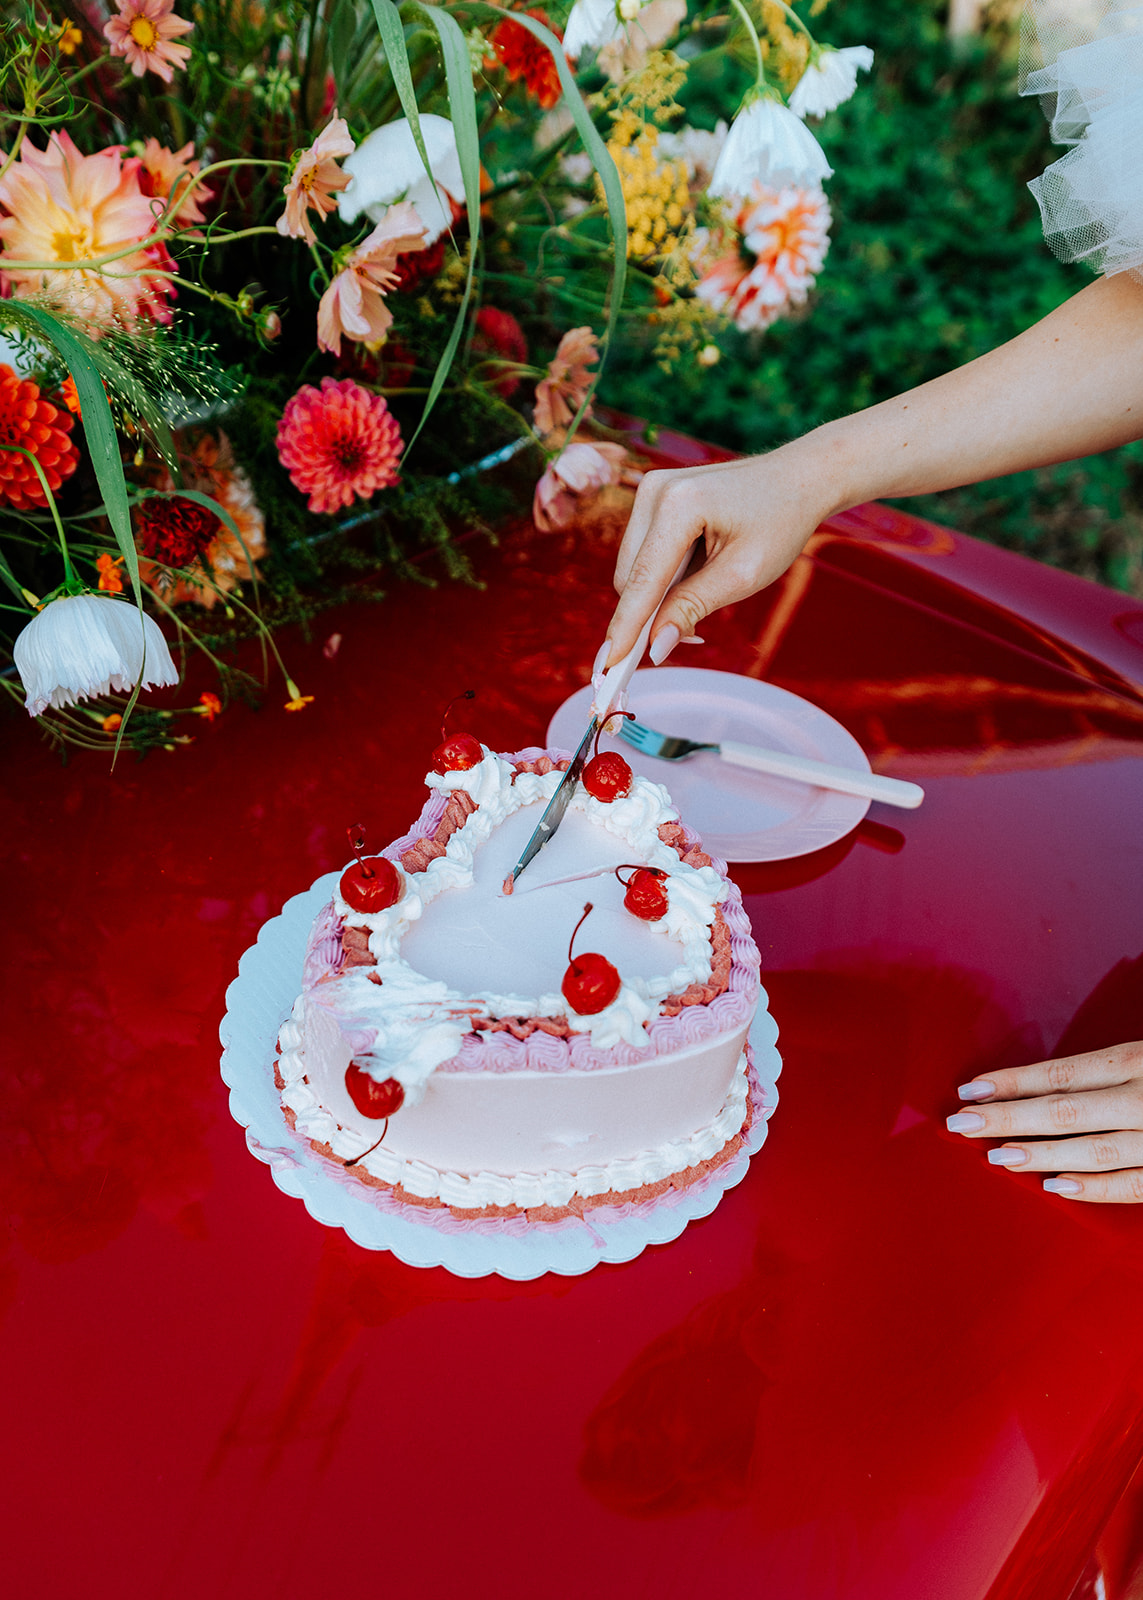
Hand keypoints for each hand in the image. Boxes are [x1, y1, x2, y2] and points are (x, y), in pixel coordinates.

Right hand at [603, 443, 835, 665]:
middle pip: (629, 578)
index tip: (607, 667)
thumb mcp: (743, 575)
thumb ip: (693, 608)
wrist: (797, 478)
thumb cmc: (780, 521)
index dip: (625, 629)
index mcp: (680, 504)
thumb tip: (656, 647)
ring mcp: (650, 491)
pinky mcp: (653, 497)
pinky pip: (643, 554)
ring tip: (707, 592)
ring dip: (658, 596)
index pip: (641, 581)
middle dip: (650, 614)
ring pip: (633, 569)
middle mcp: (655, 491)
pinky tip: (698, 575)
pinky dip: (663, 577)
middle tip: (693, 635)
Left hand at [947, 1041, 1142, 1201]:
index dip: (1011, 1083)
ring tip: (999, 1156)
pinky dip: (1093, 1188)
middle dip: (1008, 1118)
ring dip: (1041, 1154)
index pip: (1060, 1075)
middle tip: (963, 1123)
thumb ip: (1103, 1071)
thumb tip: (1032, 1087)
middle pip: (1065, 1111)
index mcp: (1134, 1061)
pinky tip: (1055, 1185)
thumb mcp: (1142, 1057)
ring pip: (1093, 1150)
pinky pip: (1131, 1186)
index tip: (970, 1090)